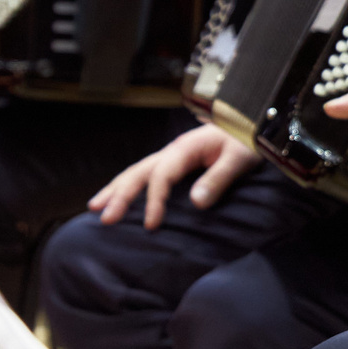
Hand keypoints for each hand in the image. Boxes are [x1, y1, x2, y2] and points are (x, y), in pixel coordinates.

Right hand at [89, 123, 258, 229]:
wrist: (252, 124)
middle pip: (139, 172)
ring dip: (116, 189)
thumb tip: (196, 202)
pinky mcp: (176, 162)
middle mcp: (173, 150)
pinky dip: (128, 185)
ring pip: (136, 171)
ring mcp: (172, 155)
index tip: (150, 224)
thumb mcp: (239, 158)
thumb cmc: (247, 140)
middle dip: (119, 195)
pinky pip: (146, 174)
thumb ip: (219, 179)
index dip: (153, 200)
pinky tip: (119, 197)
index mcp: (186, 148)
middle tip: (104, 218)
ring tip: (95, 207)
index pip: (161, 176)